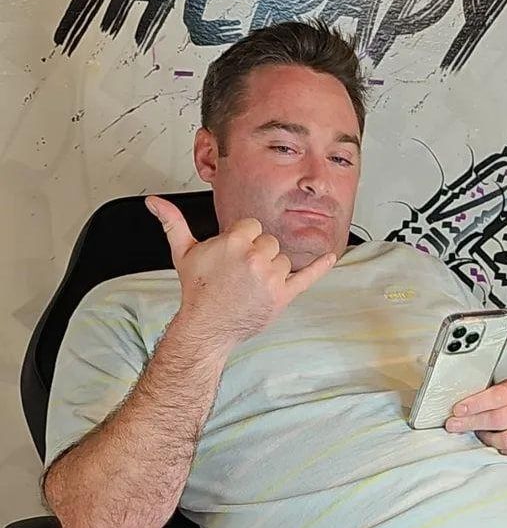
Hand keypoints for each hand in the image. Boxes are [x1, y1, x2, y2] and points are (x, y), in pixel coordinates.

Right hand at [146, 196, 336, 353]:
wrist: (207, 325)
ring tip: (253, 284)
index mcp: (235, 241)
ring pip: (284, 259)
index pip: (253, 227)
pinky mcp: (284, 295)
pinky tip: (331, 257)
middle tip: (241, 273)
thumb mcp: (183, 252)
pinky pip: (308, 277)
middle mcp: (256, 257)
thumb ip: (172, 222)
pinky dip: (321, 267)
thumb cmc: (198, 290)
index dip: (244, 239)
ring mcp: (272, 277)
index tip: (235, 254)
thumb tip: (155, 202)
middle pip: (270, 242)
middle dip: (259, 254)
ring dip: (273, 269)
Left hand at [445, 378, 506, 458]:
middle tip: (454, 425)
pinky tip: (498, 444)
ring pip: (506, 440)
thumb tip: (459, 410)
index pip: (495, 397)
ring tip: (480, 434)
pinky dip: (503, 450)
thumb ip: (485, 397)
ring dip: (487, 439)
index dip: (474, 405)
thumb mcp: (505, 388)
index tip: (458, 411)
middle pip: (497, 420)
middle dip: (472, 423)